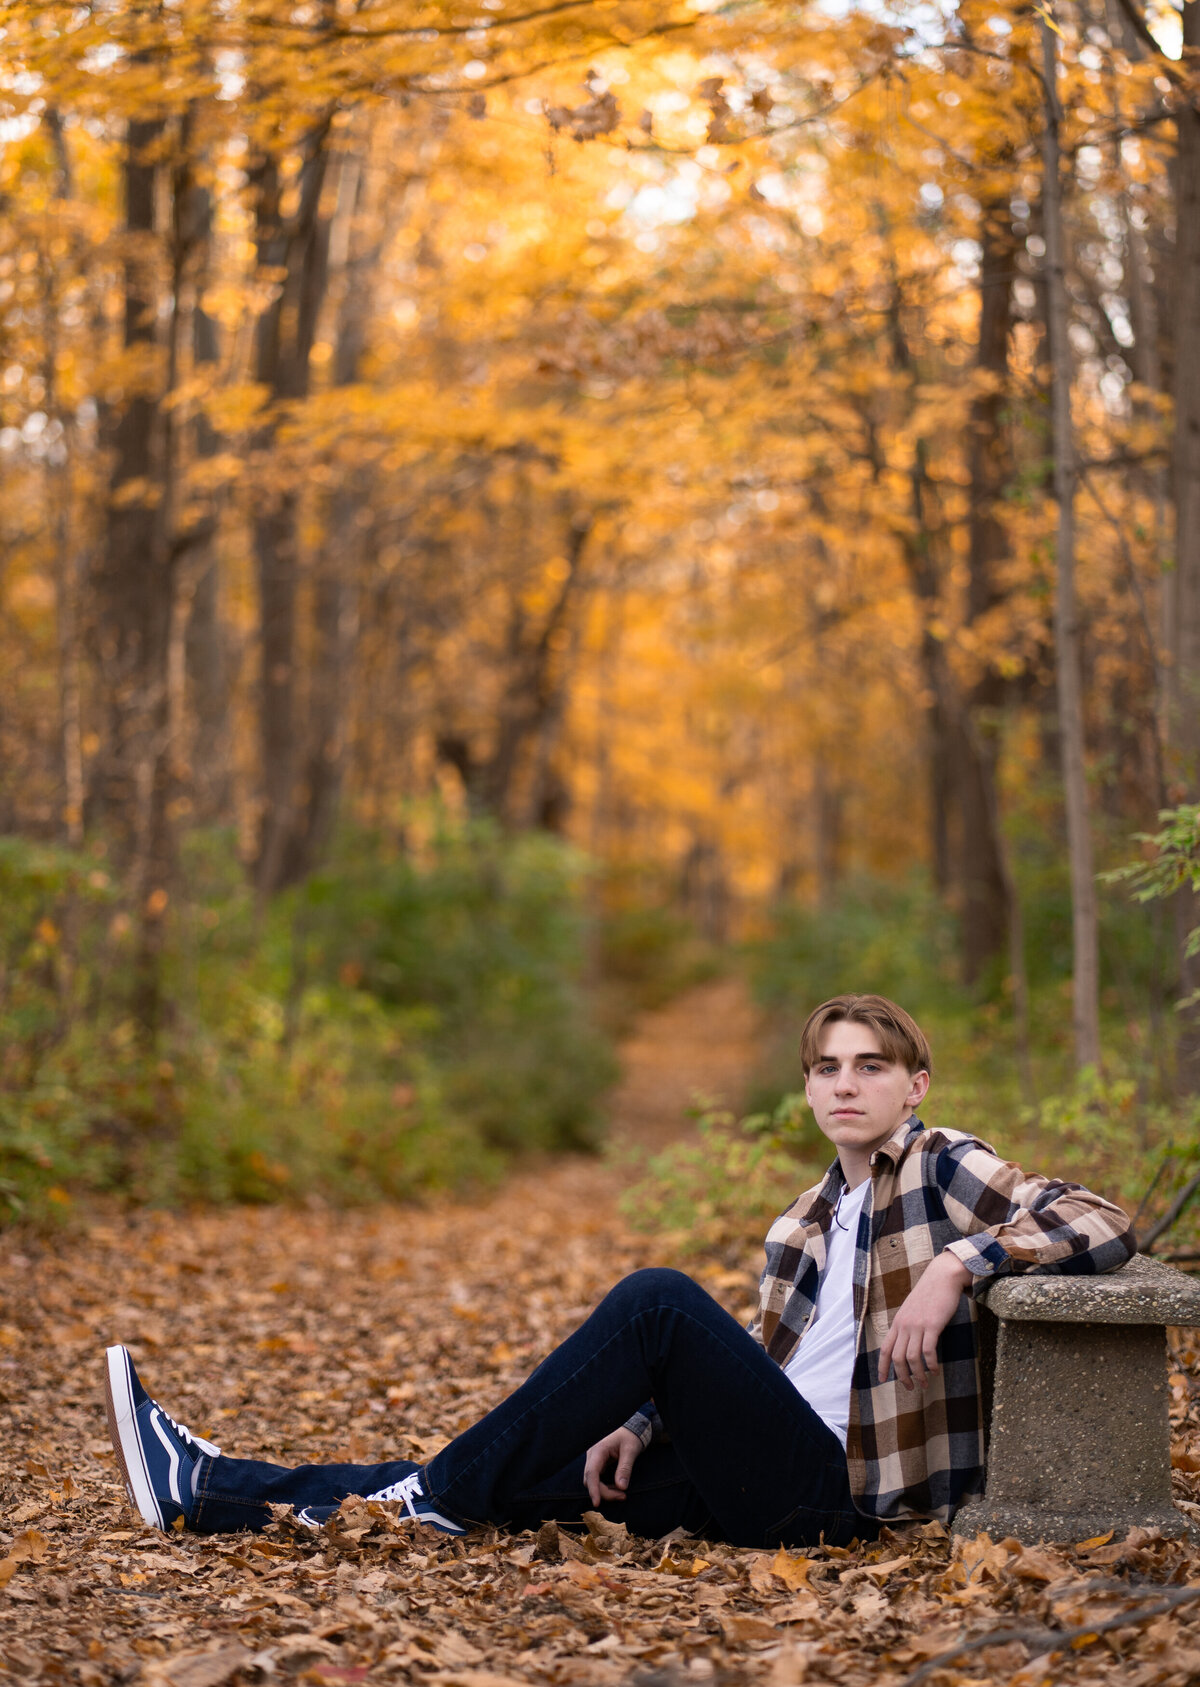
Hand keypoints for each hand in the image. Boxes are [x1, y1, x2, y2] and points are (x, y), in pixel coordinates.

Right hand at [583, 1427, 642, 1505]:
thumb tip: (622, 1487)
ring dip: (605, 1490)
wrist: (630, 1427)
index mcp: (598, 1449)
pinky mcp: (597, 1463)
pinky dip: (605, 1486)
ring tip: (621, 1493)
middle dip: (604, 1492)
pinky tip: (617, 1487)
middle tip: (623, 1496)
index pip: (591, 1472)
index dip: (593, 1489)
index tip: (597, 1503)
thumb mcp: (631, 1450)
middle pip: (590, 1480)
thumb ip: (625, 1468)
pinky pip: (597, 1478)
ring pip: (592, 1481)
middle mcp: (592, 1455)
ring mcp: (593, 1459)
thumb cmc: (630, 1436)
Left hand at [878, 1251, 972, 1391]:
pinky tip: (935, 1370)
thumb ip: (907, 1324)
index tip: (882, 1380)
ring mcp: (917, 1325)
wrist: (942, 1277)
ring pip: (911, 1357)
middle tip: (910, 1388)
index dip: (882, 1366)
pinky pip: (928, 1351)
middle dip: (902, 1376)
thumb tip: (906, 1342)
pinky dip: (930, 1364)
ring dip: (918, 1374)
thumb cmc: (929, 1293)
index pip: (884, 1348)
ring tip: (925, 1384)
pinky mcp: (932, 1325)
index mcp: (898, 1322)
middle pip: (896, 1357)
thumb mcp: (912, 1309)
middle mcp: (904, 1325)